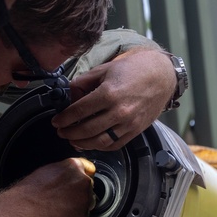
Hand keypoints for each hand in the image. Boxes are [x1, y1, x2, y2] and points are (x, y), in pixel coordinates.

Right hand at [0, 157, 95, 216]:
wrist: (26, 207)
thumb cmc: (32, 189)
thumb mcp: (49, 169)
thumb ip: (65, 170)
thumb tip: (69, 174)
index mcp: (75, 166)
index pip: (89, 168)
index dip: (82, 175)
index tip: (78, 181)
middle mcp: (83, 181)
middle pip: (88, 185)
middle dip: (79, 190)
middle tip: (63, 196)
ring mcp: (85, 198)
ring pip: (87, 201)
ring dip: (79, 203)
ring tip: (60, 206)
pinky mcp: (83, 214)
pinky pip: (83, 214)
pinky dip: (75, 216)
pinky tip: (61, 214)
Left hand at [52, 49, 176, 150]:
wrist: (161, 75)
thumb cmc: (133, 70)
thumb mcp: (104, 69)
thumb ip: (83, 83)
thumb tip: (67, 94)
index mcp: (109, 93)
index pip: (79, 111)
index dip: (64, 118)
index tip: (56, 121)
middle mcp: (119, 111)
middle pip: (87, 129)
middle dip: (70, 133)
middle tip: (61, 131)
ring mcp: (129, 123)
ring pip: (100, 141)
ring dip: (82, 143)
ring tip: (72, 139)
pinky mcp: (136, 130)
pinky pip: (115, 144)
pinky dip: (100, 146)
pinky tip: (91, 142)